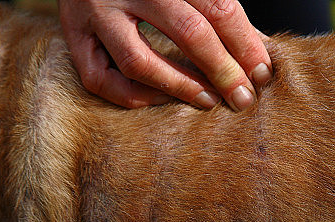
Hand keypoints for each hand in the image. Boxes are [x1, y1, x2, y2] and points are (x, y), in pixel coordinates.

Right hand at [59, 0, 271, 109]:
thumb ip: (217, 9)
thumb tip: (259, 52)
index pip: (218, 8)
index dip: (245, 45)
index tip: (262, 73)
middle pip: (188, 33)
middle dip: (223, 71)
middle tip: (244, 97)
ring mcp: (96, 11)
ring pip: (141, 62)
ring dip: (180, 87)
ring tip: (208, 100)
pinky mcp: (72, 34)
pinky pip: (100, 79)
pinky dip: (133, 97)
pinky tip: (162, 99)